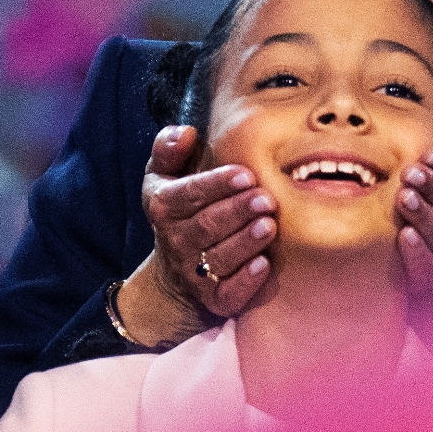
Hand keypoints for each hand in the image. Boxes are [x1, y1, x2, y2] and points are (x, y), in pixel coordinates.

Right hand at [134, 124, 278, 331]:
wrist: (174, 275)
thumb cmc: (180, 212)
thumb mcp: (164, 177)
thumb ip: (168, 149)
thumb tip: (185, 132)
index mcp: (164, 206)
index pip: (189, 194)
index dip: (217, 185)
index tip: (246, 175)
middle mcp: (176, 241)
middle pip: (207, 225)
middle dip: (237, 211)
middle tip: (266, 199)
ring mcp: (194, 273)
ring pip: (219, 257)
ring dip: (245, 242)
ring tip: (269, 226)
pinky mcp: (214, 299)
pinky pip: (228, 293)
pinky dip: (246, 281)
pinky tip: (263, 265)